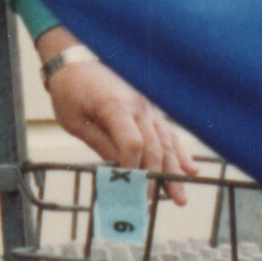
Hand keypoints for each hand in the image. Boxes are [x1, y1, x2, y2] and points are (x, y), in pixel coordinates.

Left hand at [41, 48, 194, 199]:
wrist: (76, 58)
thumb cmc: (71, 90)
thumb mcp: (75, 120)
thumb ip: (100, 144)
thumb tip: (119, 172)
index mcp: (116, 107)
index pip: (132, 145)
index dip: (132, 170)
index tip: (129, 190)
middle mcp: (138, 106)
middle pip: (154, 147)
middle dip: (157, 178)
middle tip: (154, 203)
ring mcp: (147, 107)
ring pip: (166, 143)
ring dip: (174, 172)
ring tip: (180, 198)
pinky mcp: (149, 109)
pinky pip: (167, 133)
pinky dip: (179, 152)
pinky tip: (190, 169)